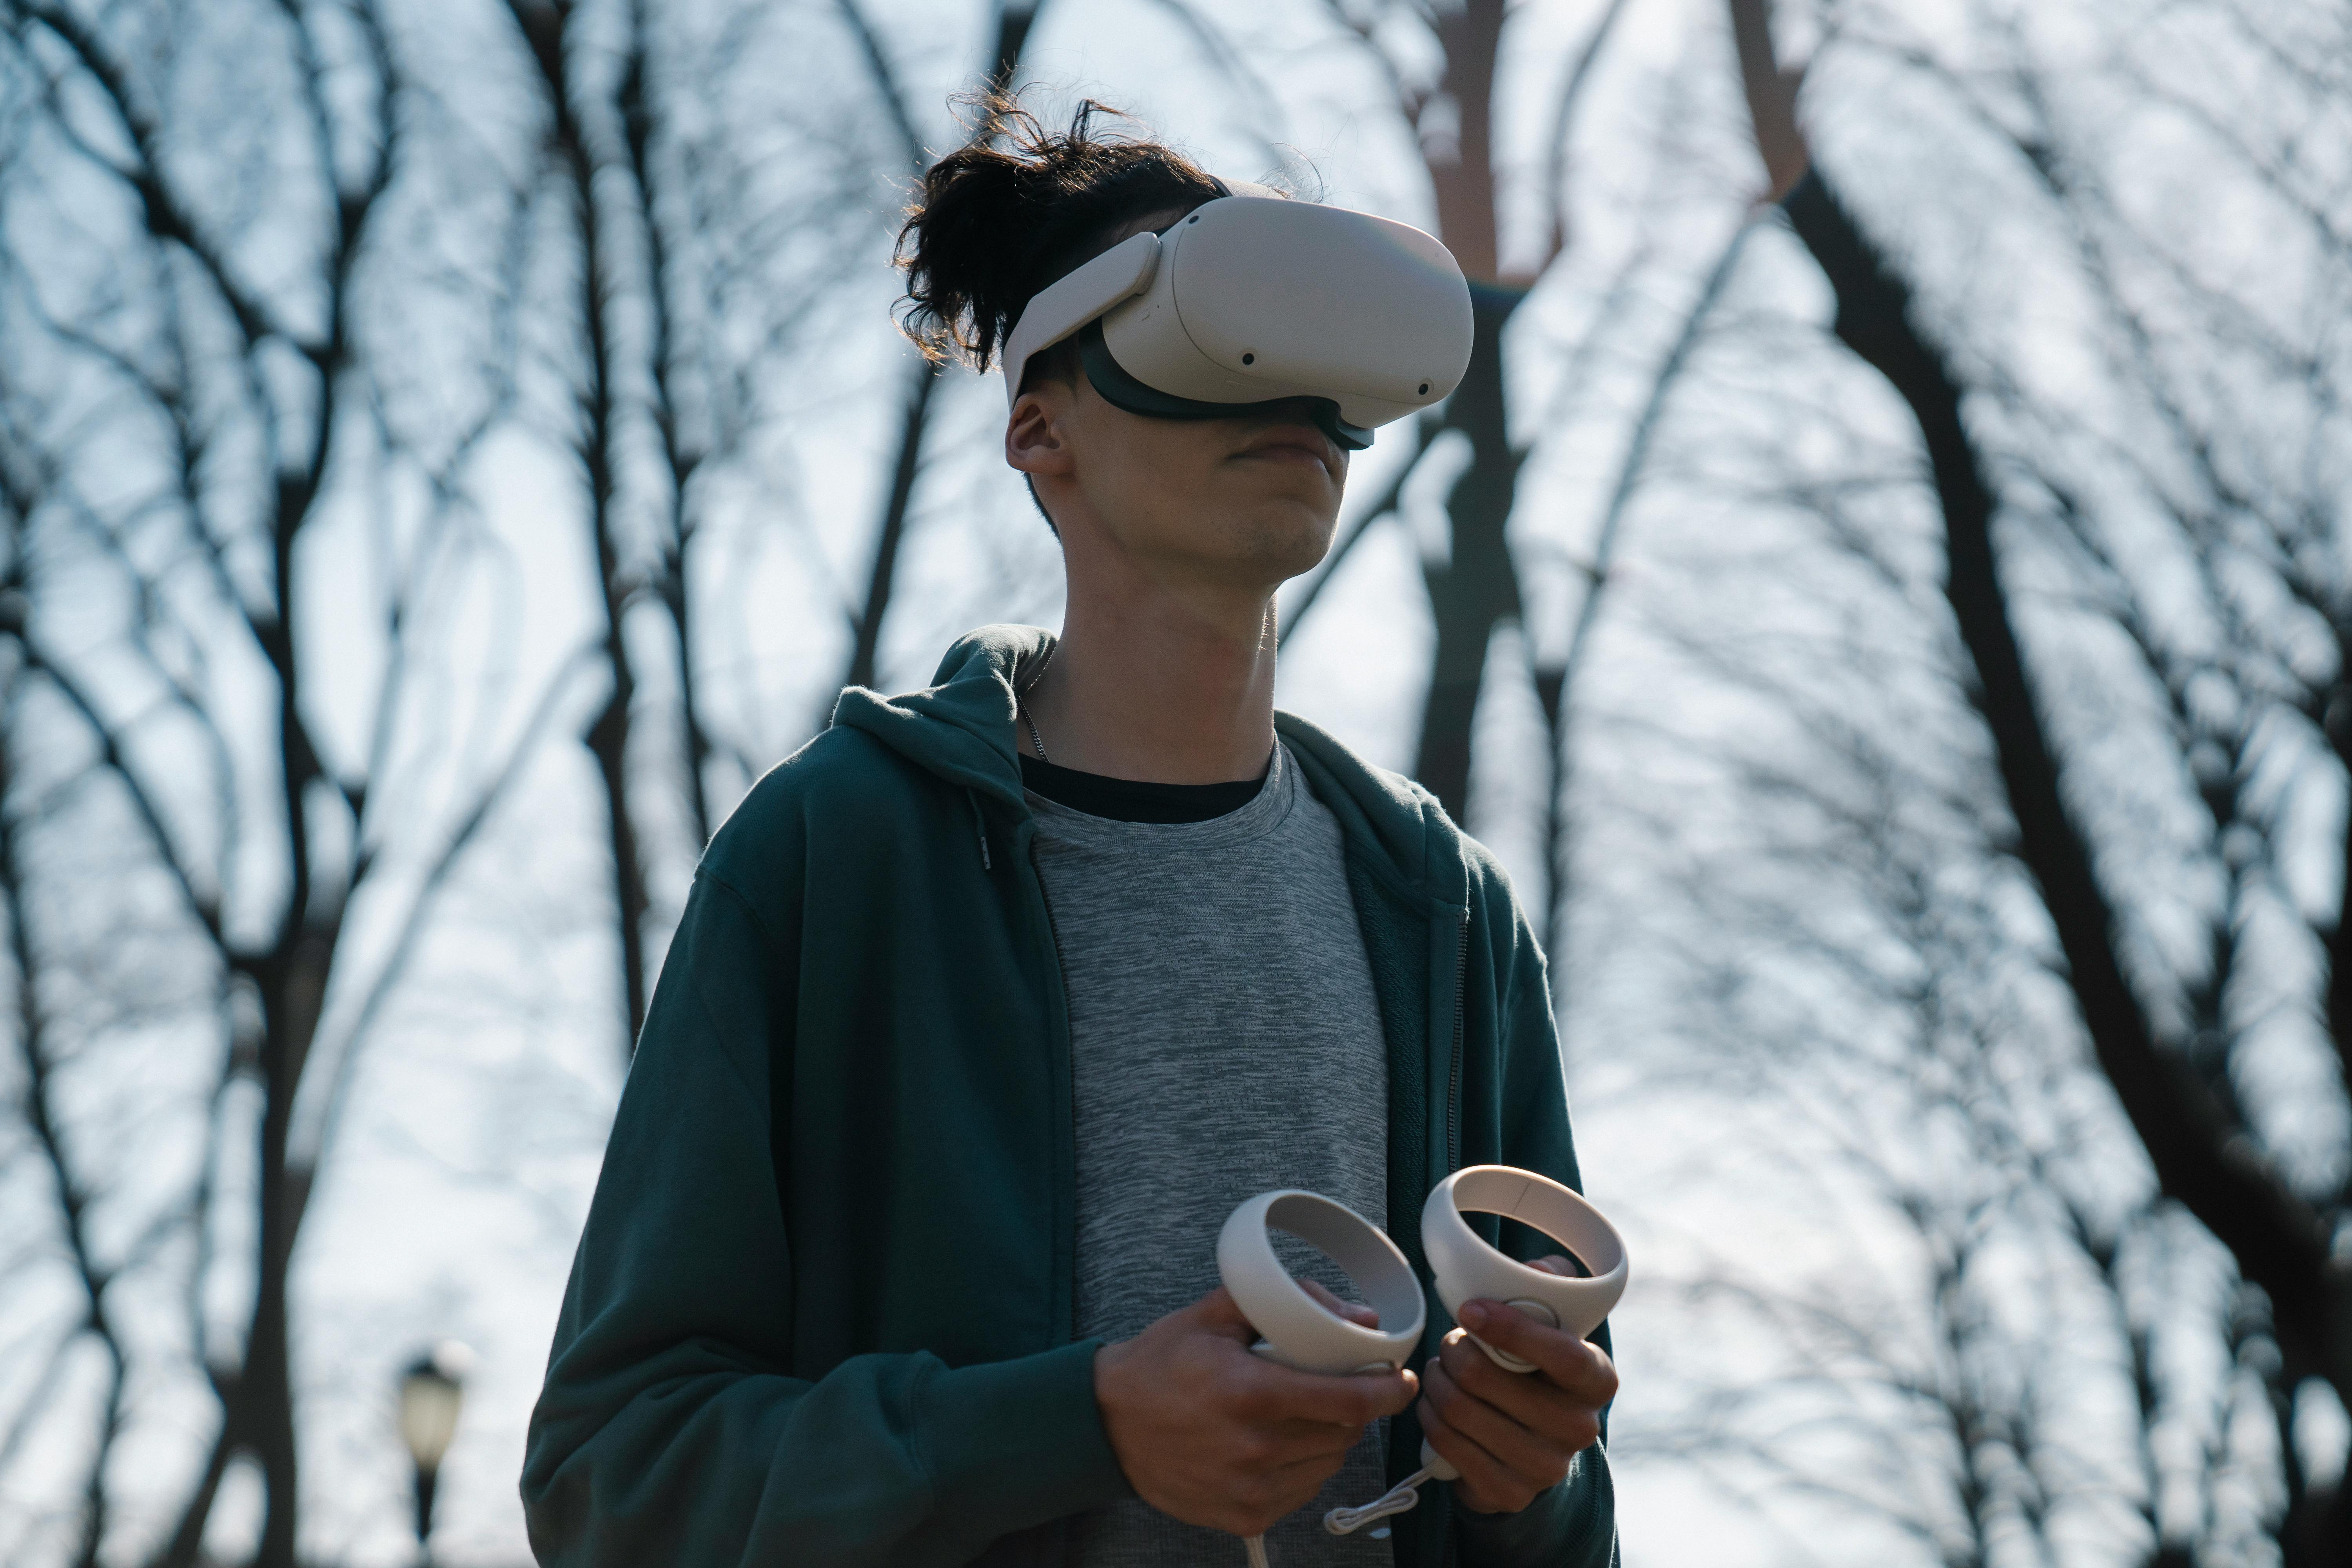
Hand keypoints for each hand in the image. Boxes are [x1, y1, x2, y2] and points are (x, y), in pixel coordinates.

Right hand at [1094, 1284, 1418, 1536]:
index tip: (1403, 1380)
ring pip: (1328, 1463)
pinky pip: (1303, 1491)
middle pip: (1344, 1432)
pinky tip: (1282, 1444)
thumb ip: (1290, 1304)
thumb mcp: (1217, 1313)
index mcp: (1251, 1393)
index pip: (1349, 1401)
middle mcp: (1255, 1449)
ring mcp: (1250, 1489)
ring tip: (1304, 1413)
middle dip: (1355, 1407)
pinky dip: (1305, 1467)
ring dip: (1331, 1437)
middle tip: (1341, 1386)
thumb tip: (1360, 1316)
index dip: (1388, 1391)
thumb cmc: (1163, 1362)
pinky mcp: (1244, 1516)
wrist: (1108, 1424)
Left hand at [1418, 1257, 1618, 1514]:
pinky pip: (1447, 1444)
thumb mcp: (1555, 1321)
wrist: (1537, 1443)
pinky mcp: (1509, 1493)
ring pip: (1459, 1410)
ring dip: (1436, 1382)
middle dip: (1454, 1351)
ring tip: (1440, 1371)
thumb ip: (1551, 1283)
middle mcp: (1580, 1428)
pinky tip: (1436, 1405)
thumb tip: (1536, 1270)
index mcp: (1598, 1380)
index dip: (1511, 1329)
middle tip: (1451, 1343)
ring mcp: (1546, 1467)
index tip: (1469, 1310)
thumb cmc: (1539, 1367)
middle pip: (1486, 1380)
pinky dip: (1430, 1417)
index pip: (1562, 1355)